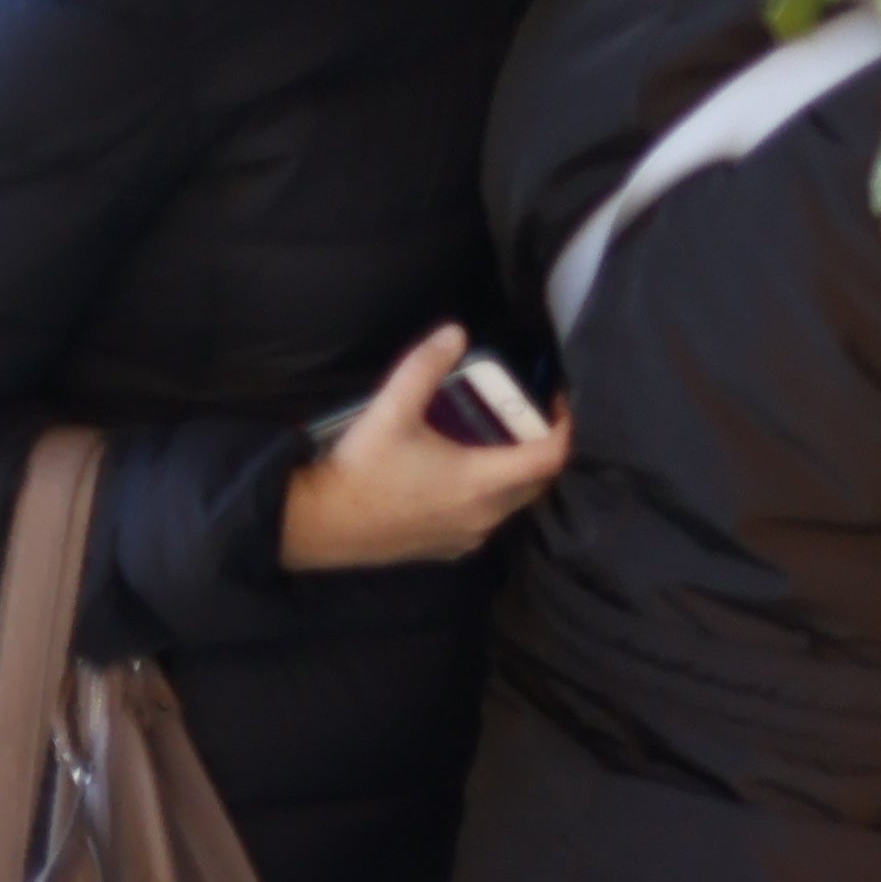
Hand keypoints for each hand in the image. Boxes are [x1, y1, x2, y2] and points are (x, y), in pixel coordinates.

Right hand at [278, 327, 564, 570]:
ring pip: (513, 503)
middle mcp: (483, 515)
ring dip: (516, 472)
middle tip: (526, 414)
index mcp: (480, 482)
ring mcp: (466, 537)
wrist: (316, 525)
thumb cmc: (359, 470)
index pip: (551, 457)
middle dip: (542, 446)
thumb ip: (425, 367)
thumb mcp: (391, 410)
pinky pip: (487, 520)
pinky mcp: (447, 549)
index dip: (564, 425)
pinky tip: (465, 473)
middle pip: (538, 481)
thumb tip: (455, 332)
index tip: (556, 400)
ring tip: (497, 437)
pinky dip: (491, 495)